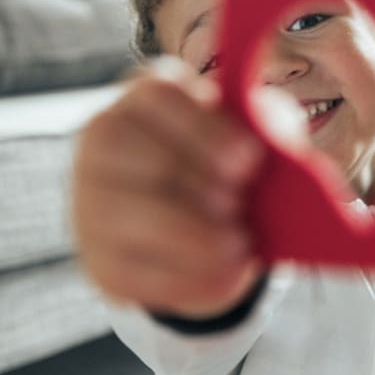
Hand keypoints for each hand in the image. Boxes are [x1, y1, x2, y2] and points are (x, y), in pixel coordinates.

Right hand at [72, 56, 265, 318]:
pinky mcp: (101, 262)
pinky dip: (190, 279)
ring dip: (196, 236)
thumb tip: (281, 146)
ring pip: (135, 217)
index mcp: (145, 99)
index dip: (206, 129)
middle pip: (148, 159)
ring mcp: (92, 204)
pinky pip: (138, 273)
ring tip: (239, 244)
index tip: (250, 160)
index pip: (160, 96)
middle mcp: (106, 143)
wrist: (197, 224)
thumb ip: (267, 128)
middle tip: (240, 204)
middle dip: (203, 186)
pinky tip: (228, 274)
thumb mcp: (252, 136)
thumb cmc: (226, 165)